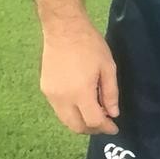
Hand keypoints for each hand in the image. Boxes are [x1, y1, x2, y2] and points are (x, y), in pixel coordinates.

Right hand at [40, 18, 119, 132]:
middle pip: (76, 126)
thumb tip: (113, 113)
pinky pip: (58, 110)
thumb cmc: (90, 45)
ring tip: (94, 113)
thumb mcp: (108, 67)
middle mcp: (62, 99)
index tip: (114, 127)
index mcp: (80, 93)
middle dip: (92, 129)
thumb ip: (111, 93)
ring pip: (65, 121)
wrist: (64, 29)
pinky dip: (71, 113)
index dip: (105, 127)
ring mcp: (51, 95)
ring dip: (80, 122)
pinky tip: (81, 103)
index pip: (93, 121)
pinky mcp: (44, 89)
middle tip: (104, 123)